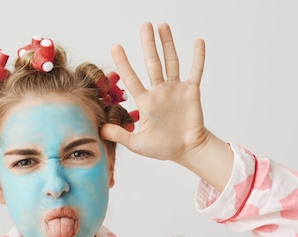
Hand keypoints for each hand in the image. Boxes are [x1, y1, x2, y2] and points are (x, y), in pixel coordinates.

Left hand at [100, 22, 211, 163]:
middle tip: (144, 25)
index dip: (123, 63)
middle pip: (152, 63)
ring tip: (162, 26)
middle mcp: (159, 91)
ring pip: (171, 62)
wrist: (186, 150)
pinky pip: (195, 72)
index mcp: (145, 101)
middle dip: (147, 44)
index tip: (115, 46)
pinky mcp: (191, 92)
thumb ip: (120, 135)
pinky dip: (198, 58)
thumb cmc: (161, 147)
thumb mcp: (136, 143)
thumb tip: (99, 130)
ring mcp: (175, 90)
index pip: (131, 78)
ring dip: (168, 44)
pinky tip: (198, 42)